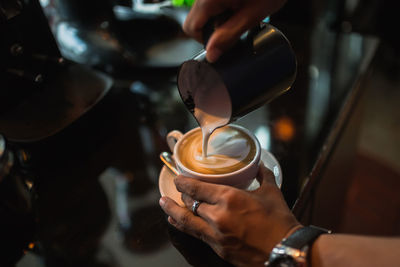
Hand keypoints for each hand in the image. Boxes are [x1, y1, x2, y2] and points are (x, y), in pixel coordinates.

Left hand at [159, 165, 300, 266]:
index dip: (183, 182)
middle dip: (182, 195)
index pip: (197, 188)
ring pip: (186, 221)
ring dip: (172, 212)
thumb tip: (259, 166)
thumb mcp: (271, 192)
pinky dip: (184, 226)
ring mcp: (216, 235)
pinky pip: (196, 235)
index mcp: (229, 198)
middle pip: (190, 203)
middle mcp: (218, 216)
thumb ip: (262, 176)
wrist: (286, 251)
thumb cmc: (280, 222)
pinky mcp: (218, 248)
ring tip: (163, 204)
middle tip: (178, 190)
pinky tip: (178, 223)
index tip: (178, 178)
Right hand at [183, 0, 286, 61]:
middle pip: (195, 19)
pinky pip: (212, 2)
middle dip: (212, 29)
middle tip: (234, 26)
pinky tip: (240, 4)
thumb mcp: (251, 15)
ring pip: (203, 11)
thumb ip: (228, 36)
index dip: (206, 40)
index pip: (191, 27)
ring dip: (219, 18)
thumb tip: (211, 55)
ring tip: (241, 11)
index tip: (224, 41)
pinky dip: (223, 8)